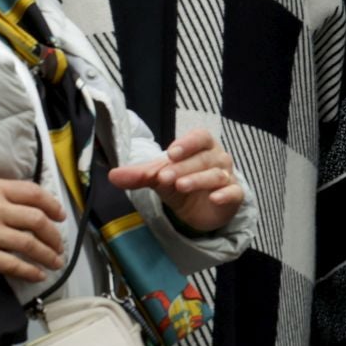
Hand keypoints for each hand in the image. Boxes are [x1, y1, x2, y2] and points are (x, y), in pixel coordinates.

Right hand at [0, 177, 65, 281]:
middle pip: (36, 220)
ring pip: (27, 244)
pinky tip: (38, 275)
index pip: (34, 193)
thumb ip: (4, 193)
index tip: (61, 216)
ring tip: (55, 262)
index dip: (52, 205)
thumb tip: (34, 205)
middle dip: (53, 235)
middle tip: (59, 245)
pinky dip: (28, 270)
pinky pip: (10, 264)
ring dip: (46, 254)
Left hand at [108, 128, 244, 232]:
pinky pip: (233, 192)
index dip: (187, 143)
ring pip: (216, 175)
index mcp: (202, 146)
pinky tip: (215, 198)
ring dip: (198, 179)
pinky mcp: (233, 196)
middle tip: (164, 177)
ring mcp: (227, 176)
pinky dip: (225, 194)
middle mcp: (217, 158)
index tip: (170, 153)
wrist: (199, 208)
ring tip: (180, 186)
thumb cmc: (181, 181)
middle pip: (203, 159)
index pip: (200, 138)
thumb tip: (112, 175)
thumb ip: (139, 175)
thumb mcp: (159, 177)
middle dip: (183, 167)